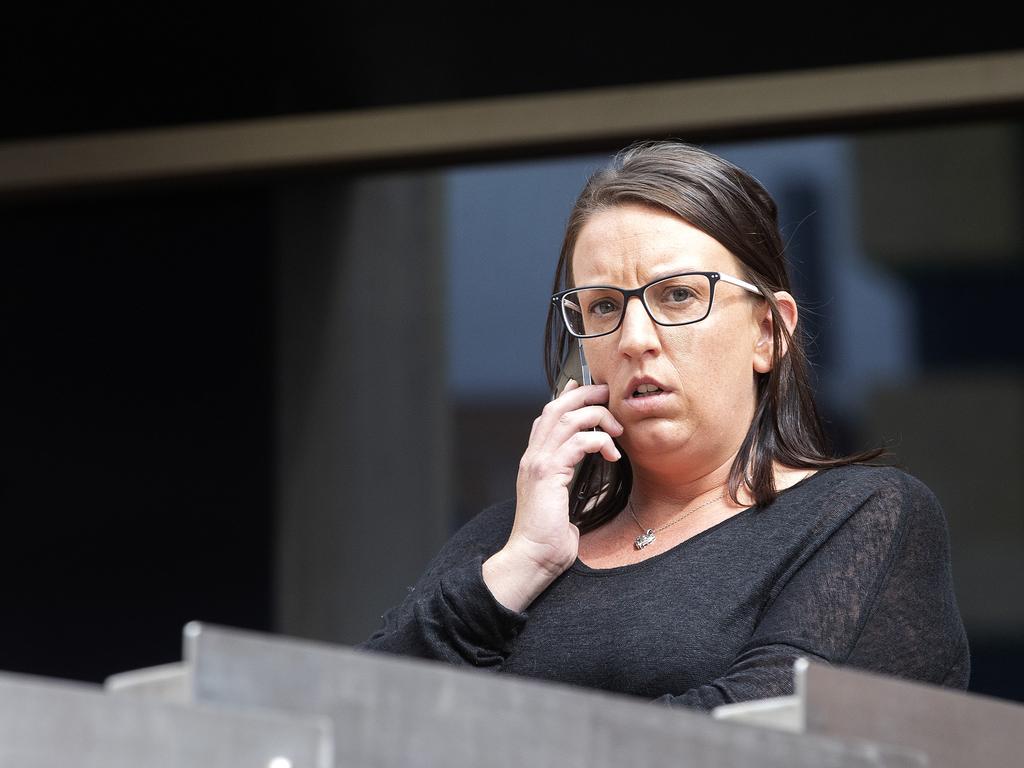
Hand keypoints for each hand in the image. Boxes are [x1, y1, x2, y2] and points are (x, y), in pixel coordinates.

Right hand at [483, 381, 623, 611]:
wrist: (533, 558)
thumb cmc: (549, 538)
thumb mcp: (563, 503)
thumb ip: (571, 483)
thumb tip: (593, 475)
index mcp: (534, 461)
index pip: (546, 417)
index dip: (566, 398)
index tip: (587, 388)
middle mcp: (533, 457)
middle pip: (555, 408)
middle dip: (584, 395)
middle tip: (607, 393)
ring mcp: (538, 463)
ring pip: (567, 418)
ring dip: (597, 416)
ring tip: (618, 429)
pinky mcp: (548, 473)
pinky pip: (578, 442)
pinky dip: (599, 440)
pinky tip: (613, 452)